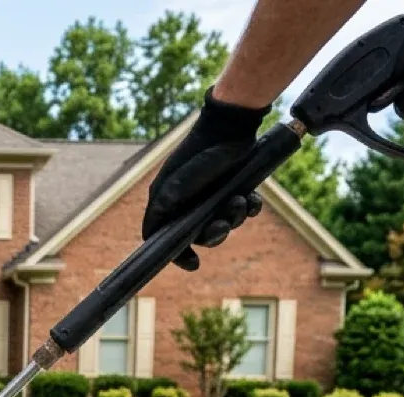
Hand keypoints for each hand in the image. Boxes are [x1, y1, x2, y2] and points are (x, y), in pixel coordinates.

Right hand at [142, 92, 266, 271]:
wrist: (230, 127)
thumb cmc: (198, 154)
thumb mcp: (175, 182)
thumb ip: (162, 209)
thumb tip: (152, 236)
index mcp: (169, 203)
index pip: (166, 238)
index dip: (179, 255)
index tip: (194, 263)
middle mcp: (189, 203)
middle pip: (200, 236)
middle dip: (215, 235)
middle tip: (223, 225)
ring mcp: (213, 196)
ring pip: (225, 223)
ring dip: (234, 218)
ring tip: (239, 201)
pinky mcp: (234, 188)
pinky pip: (244, 210)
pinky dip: (249, 208)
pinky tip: (252, 198)